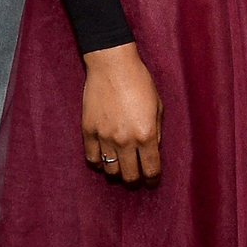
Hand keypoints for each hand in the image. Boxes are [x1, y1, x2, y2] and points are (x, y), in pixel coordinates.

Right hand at [81, 43, 162, 184]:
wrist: (112, 66)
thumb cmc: (140, 82)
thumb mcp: (157, 107)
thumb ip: (157, 132)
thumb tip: (153, 150)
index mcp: (147, 134)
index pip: (151, 169)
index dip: (152, 179)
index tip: (152, 180)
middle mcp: (125, 140)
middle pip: (129, 176)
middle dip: (135, 180)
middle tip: (136, 176)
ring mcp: (105, 137)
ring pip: (110, 170)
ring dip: (117, 172)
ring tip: (120, 166)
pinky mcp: (88, 131)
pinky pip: (92, 158)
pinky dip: (98, 162)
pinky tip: (104, 158)